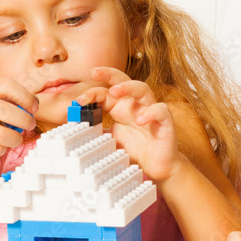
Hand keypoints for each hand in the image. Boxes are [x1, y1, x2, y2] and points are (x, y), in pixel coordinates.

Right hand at [0, 78, 37, 162]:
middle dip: (25, 120)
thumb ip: (4, 98)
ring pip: (4, 134)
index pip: (7, 85)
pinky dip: (2, 149)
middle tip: (29, 124)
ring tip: (16, 138)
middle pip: (7, 111)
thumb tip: (34, 103)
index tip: (33, 107)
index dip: (25, 96)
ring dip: (16, 138)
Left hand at [76, 67, 177, 181]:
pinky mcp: (165, 122)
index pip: (106, 92)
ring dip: (128, 87)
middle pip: (124, 80)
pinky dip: (151, 112)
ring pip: (143, 89)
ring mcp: (151, 112)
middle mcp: (135, 106)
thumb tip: (75, 128)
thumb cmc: (135, 152)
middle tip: (94, 72)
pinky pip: (161, 110)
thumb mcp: (110, 141)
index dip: (92, 93)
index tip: (78, 101)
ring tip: (115, 91)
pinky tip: (140, 120)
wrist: (157, 168)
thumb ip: (97, 131)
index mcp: (121, 108)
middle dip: (109, 73)